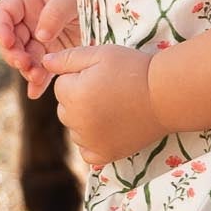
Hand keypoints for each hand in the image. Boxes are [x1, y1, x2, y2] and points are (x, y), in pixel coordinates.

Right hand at [0, 0, 79, 97]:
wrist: (115, 2)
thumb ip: (55, 12)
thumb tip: (40, 36)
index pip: (6, 12)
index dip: (1, 27)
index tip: (7, 42)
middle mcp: (32, 19)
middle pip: (13, 39)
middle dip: (14, 53)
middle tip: (24, 64)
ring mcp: (42, 37)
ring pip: (26, 56)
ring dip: (27, 69)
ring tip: (36, 77)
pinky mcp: (55, 53)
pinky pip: (43, 68)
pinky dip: (39, 81)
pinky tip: (36, 92)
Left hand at [41, 42, 164, 169]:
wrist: (166, 95)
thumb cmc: (133, 69)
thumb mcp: (100, 54)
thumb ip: (67, 58)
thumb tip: (43, 62)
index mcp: (73, 95)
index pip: (60, 87)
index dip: (78, 78)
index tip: (101, 76)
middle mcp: (78, 121)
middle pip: (64, 109)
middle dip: (78, 100)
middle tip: (108, 92)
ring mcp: (91, 141)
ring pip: (74, 130)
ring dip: (85, 121)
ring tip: (112, 108)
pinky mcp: (105, 155)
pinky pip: (86, 152)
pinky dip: (93, 143)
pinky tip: (109, 129)